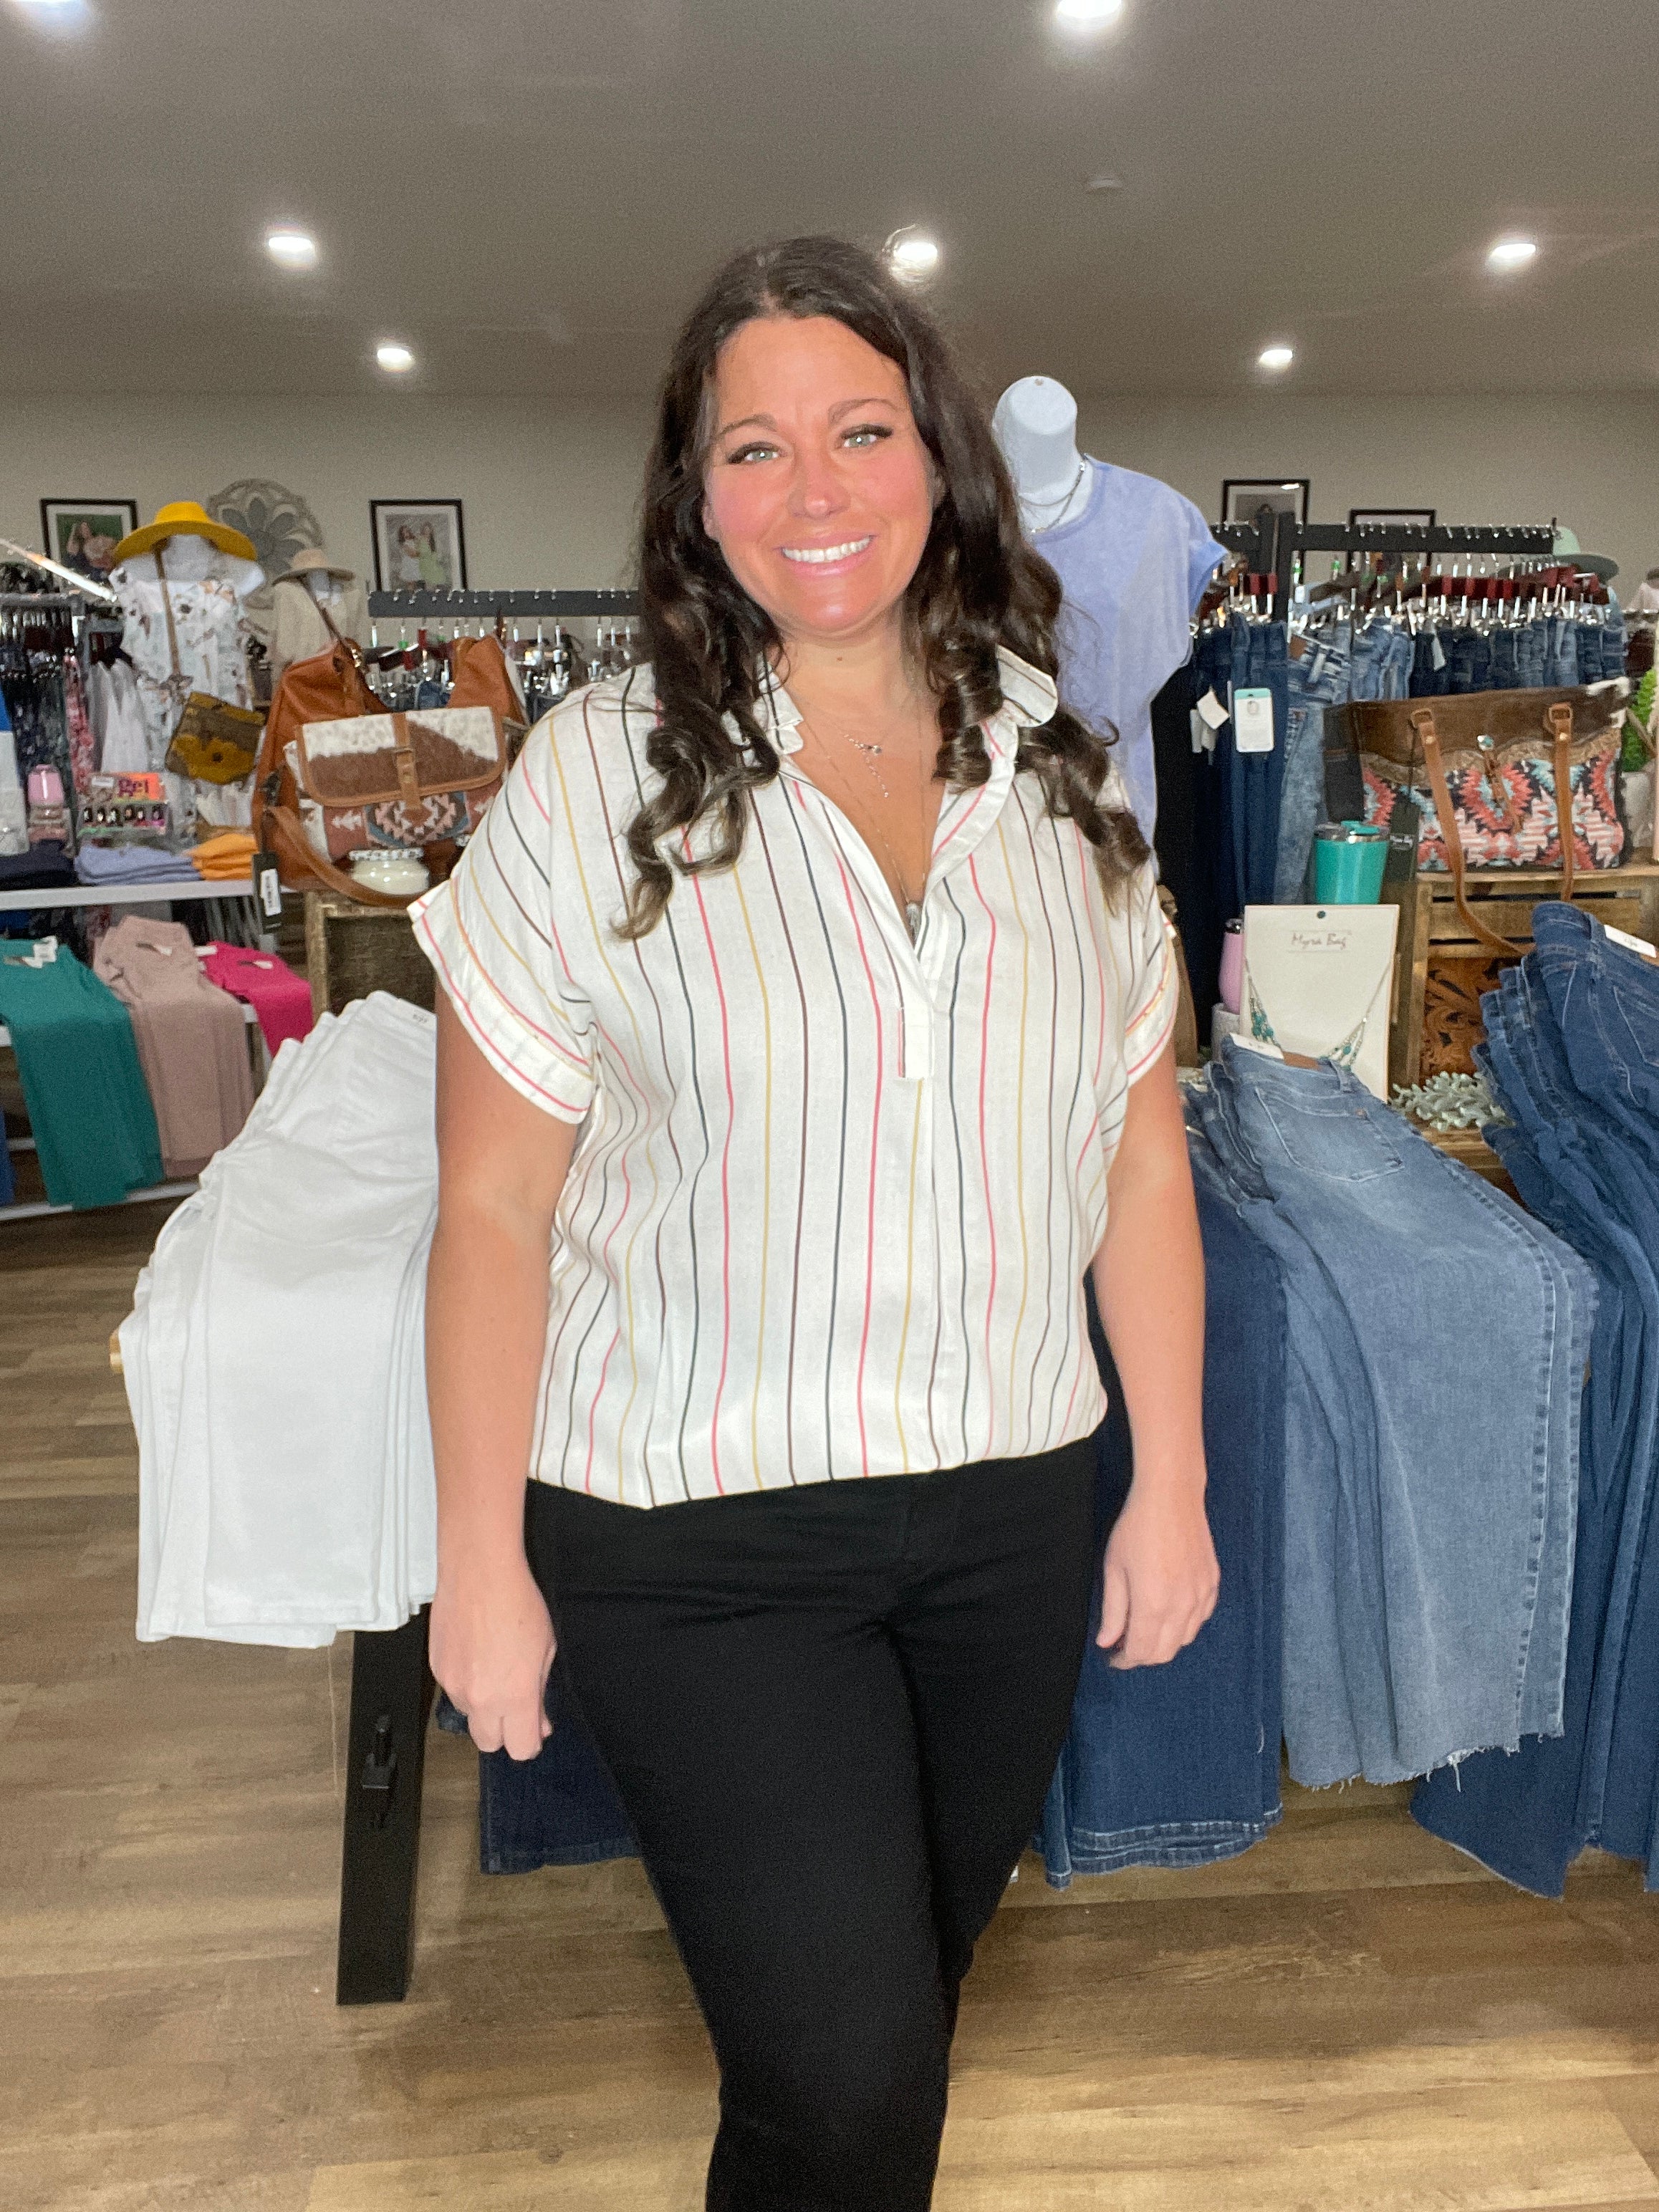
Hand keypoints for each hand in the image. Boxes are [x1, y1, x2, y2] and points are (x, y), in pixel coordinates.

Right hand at [429, 1552, 555, 1759]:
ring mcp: (455, 1687)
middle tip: (515, 1706)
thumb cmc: (515, 1601)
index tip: (535, 1729)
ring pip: (469, 1717)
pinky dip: (465, 1683)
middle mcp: (482, 1698)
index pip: (521, 1748)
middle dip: (504, 1732)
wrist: (478, 1573)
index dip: (530, 1741)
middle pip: (490, 1744)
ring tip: (494, 1669)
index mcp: (515, 1696)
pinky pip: (453, 1692)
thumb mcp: (546, 1648)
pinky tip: (476, 1655)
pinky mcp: (437, 1671)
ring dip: (483, 1706)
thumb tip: (539, 1720)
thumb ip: (540, 1691)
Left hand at [1097, 1469, 1219, 1669]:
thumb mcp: (1114, 1569)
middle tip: (1125, 1645)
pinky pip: (1200, 1619)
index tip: (1114, 1657)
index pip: (1142, 1652)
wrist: (1171, 1497)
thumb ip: (1113, 1611)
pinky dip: (1184, 1626)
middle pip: (1165, 1652)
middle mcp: (1182, 1606)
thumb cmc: (1137, 1528)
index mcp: (1154, 1604)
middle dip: (1143, 1656)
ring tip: (1144, 1629)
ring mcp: (1202, 1595)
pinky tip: (1168, 1613)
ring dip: (1164, 1643)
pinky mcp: (1212, 1584)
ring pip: (1185, 1639)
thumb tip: (1108, 1642)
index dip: (1125, 1660)